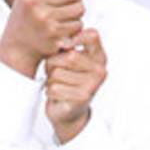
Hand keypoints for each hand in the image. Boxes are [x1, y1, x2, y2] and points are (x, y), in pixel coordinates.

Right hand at [0, 0, 84, 77]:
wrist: (17, 47)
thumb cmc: (26, 16)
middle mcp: (34, 0)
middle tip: (69, 2)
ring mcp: (44, 17)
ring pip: (79, 8)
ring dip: (76, 13)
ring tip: (64, 16)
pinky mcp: (53, 33)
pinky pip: (78, 24)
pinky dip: (74, 27)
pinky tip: (62, 28)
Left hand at [45, 29, 106, 144]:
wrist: (68, 113)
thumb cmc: (68, 82)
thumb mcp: (71, 60)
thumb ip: (69, 46)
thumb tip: (63, 40)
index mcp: (99, 57)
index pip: (92, 35)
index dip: (76, 36)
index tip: (66, 45)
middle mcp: (100, 70)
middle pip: (69, 56)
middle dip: (54, 63)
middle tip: (55, 71)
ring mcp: (93, 85)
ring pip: (58, 73)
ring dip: (51, 79)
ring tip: (58, 84)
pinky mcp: (82, 98)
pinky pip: (55, 87)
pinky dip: (50, 91)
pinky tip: (58, 95)